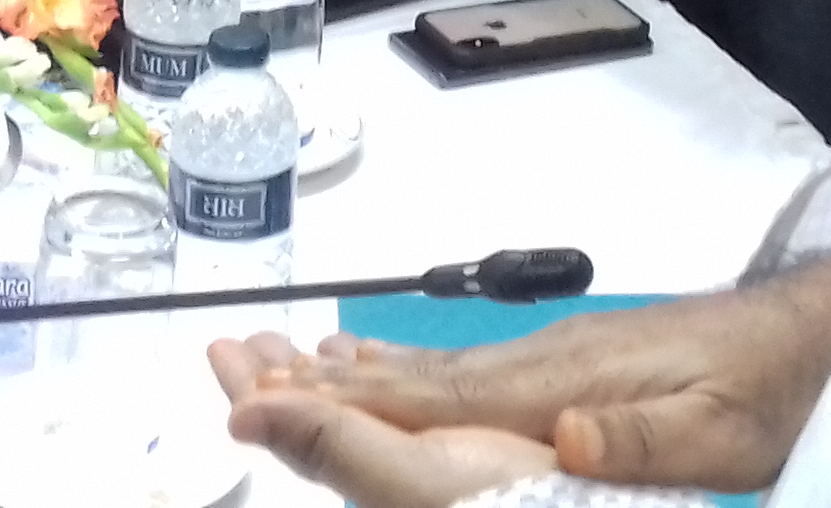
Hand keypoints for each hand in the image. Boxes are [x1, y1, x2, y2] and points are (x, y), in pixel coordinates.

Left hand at [214, 333, 554, 507]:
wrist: (608, 504)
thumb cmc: (510, 504)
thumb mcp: (413, 478)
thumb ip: (333, 444)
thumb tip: (240, 417)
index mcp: (373, 479)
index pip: (294, 431)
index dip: (254, 391)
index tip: (222, 347)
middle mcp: (396, 470)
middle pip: (321, 419)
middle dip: (281, 376)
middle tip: (249, 337)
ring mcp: (435, 458)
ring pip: (362, 410)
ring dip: (325, 374)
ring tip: (300, 345)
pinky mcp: (476, 445)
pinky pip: (410, 402)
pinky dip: (382, 375)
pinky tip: (377, 362)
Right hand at [242, 253, 830, 493]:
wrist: (808, 335)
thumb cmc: (767, 389)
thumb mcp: (720, 431)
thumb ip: (642, 433)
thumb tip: (566, 432)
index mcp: (564, 382)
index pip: (442, 401)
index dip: (357, 407)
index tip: (278, 402)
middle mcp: (541, 360)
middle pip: (415, 377)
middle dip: (325, 381)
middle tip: (239, 370)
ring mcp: (548, 356)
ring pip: (431, 370)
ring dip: (354, 371)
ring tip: (280, 360)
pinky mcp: (563, 363)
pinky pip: (461, 373)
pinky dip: (405, 372)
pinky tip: (379, 369)